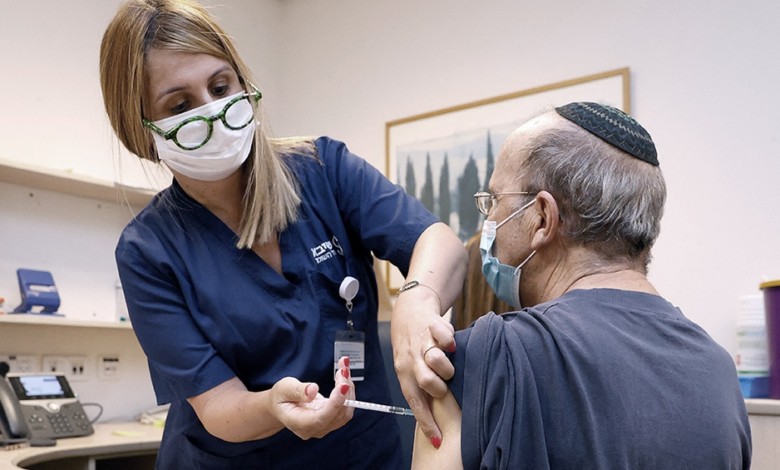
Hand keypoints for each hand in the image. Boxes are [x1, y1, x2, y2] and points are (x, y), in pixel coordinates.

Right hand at [270, 356, 354, 439]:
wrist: (281, 406)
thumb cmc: (281, 398)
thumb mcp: (284, 389)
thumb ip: (298, 390)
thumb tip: (313, 390)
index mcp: (299, 424)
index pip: (322, 418)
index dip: (335, 403)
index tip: (343, 385)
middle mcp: (314, 429)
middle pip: (338, 414)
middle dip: (344, 389)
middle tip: (343, 369)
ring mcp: (325, 426)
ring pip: (345, 411)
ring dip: (349, 388)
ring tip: (344, 369)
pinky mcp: (332, 419)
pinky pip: (346, 408)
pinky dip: (348, 391)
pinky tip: (344, 376)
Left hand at [391, 292, 454, 448]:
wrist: (409, 308)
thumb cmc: (410, 344)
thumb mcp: (408, 367)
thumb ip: (418, 387)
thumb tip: (430, 418)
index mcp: (404, 371)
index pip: (414, 401)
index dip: (426, 421)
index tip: (437, 439)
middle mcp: (411, 357)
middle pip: (425, 381)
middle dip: (439, 389)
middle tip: (445, 387)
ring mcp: (422, 340)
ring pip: (435, 358)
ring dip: (446, 365)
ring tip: (449, 365)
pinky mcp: (433, 324)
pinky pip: (444, 334)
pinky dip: (449, 340)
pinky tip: (451, 344)